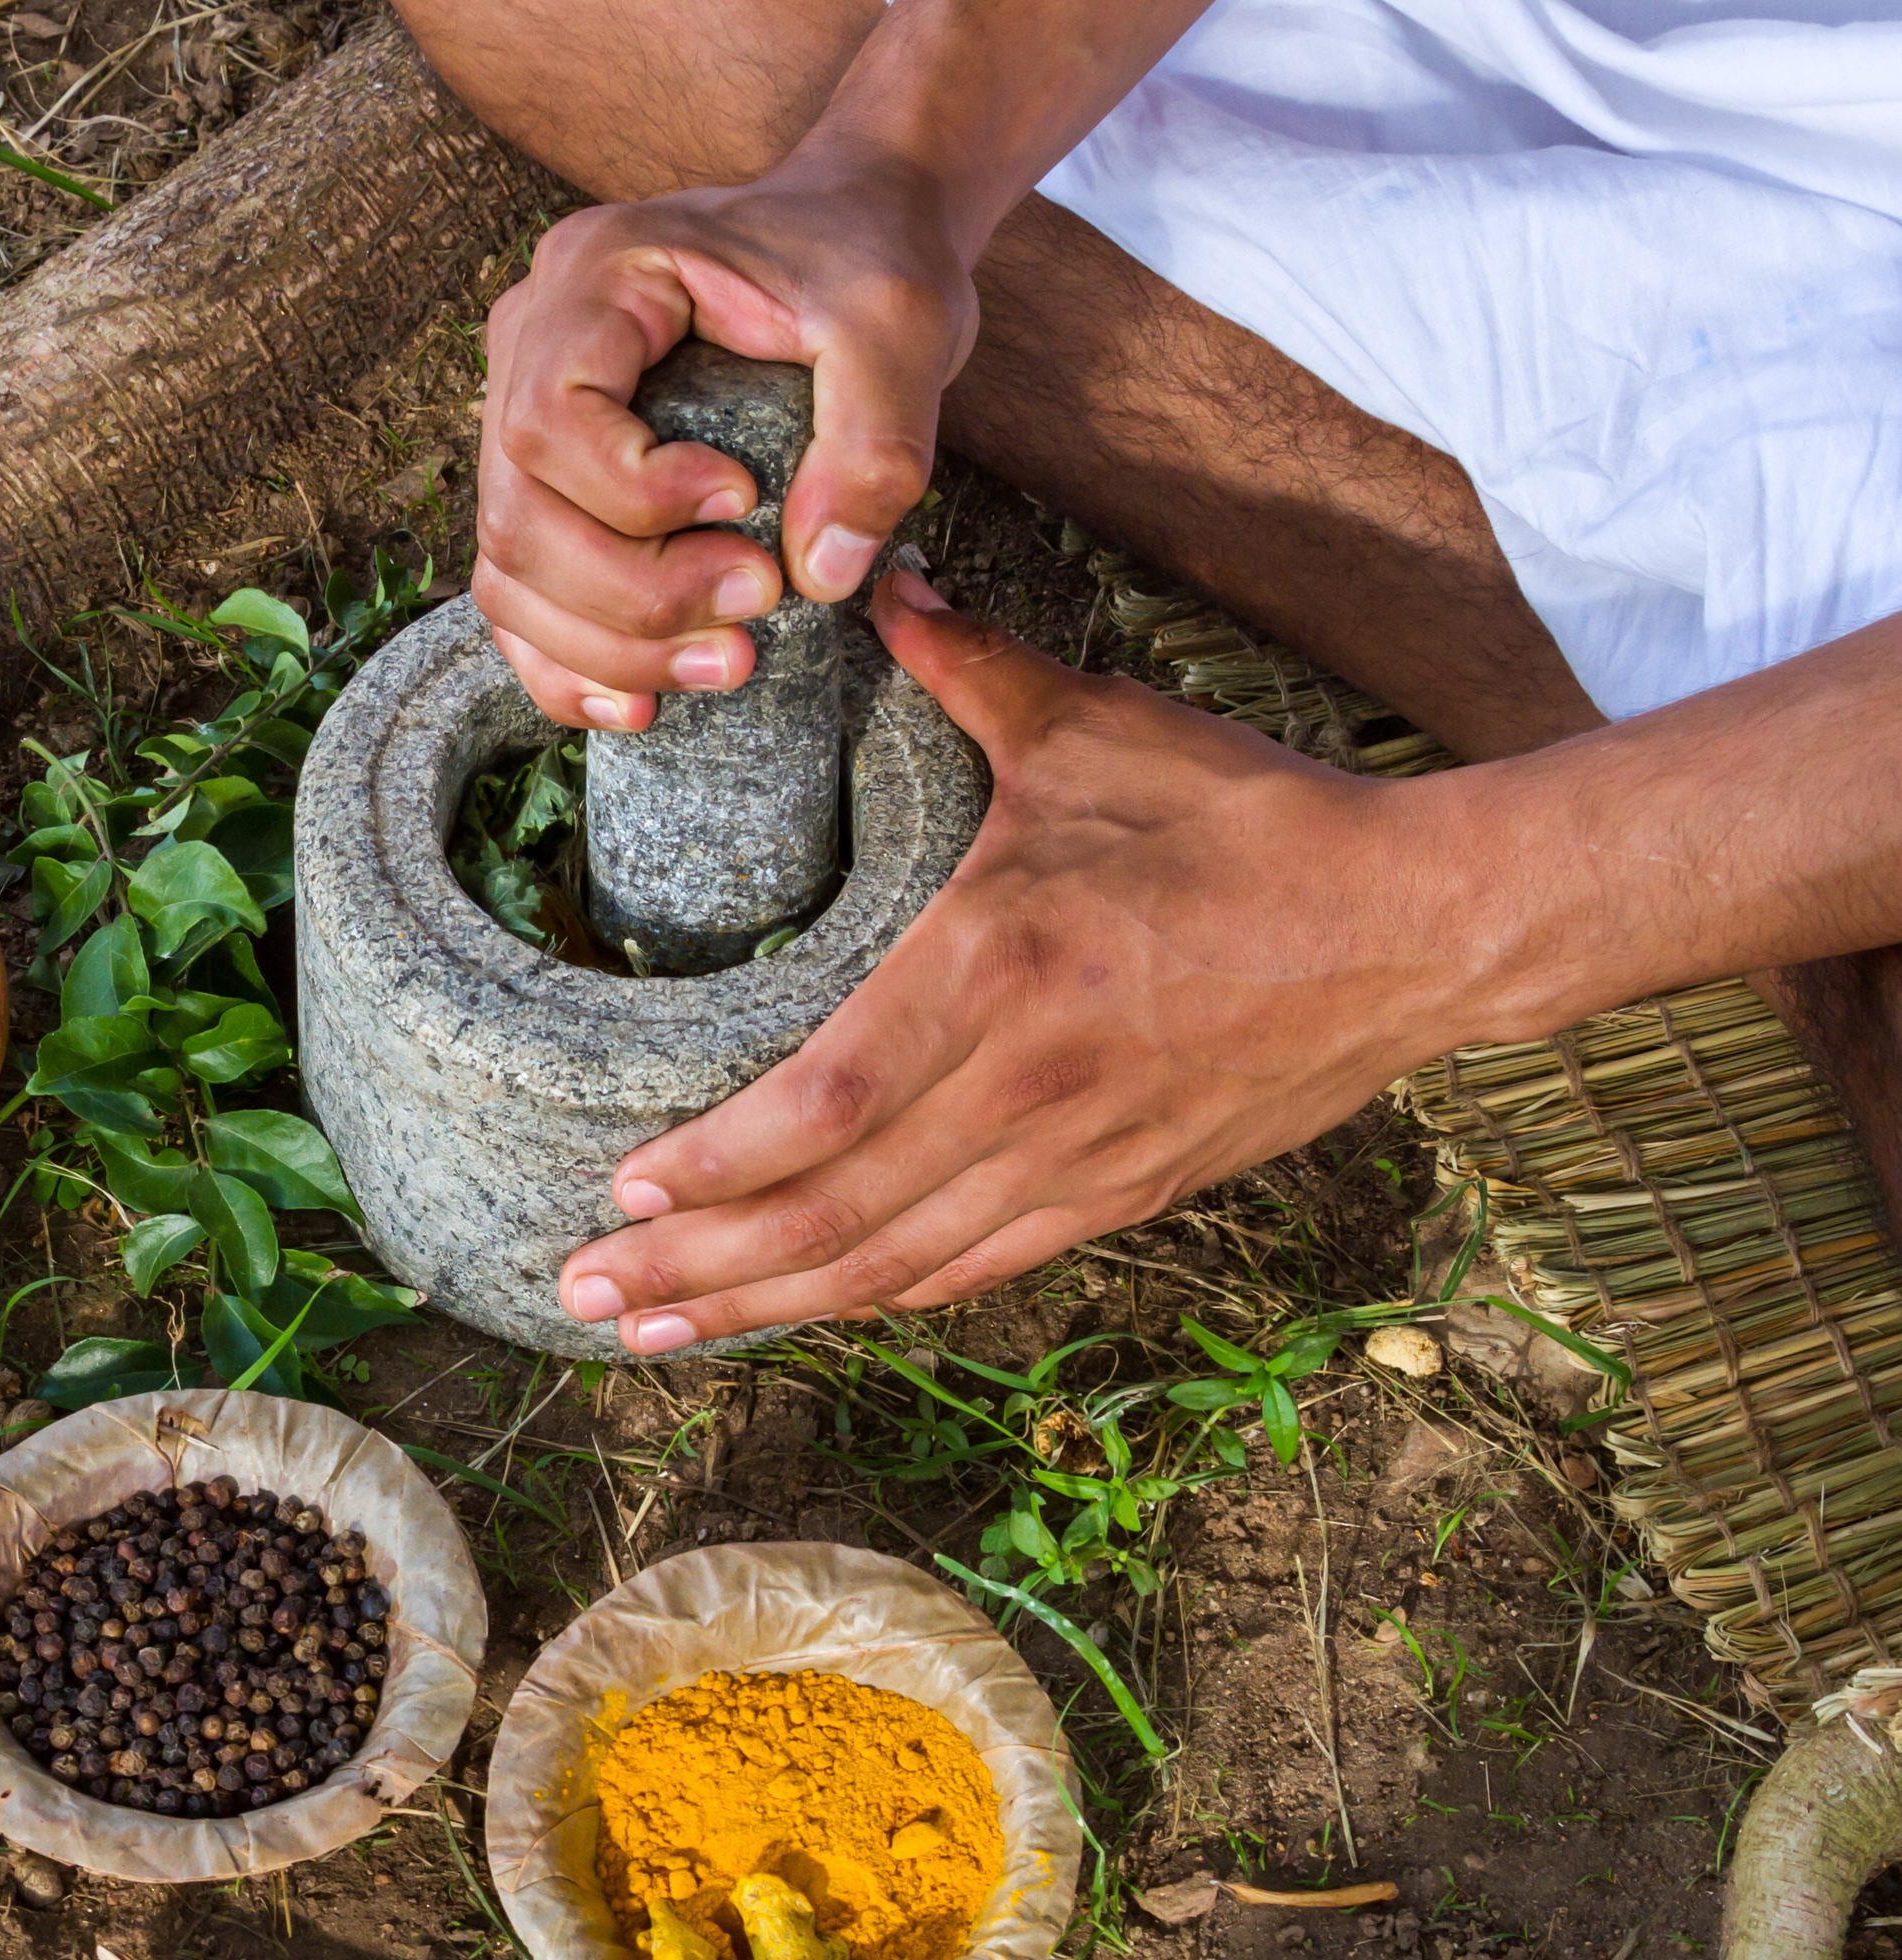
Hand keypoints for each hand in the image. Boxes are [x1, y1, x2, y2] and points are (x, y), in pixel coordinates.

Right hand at [475, 153, 975, 731]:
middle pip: (518, 516)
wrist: (853, 235)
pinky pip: (519, 598)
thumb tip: (819, 577)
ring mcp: (523, 419)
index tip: (747, 504)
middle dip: (634, 597)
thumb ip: (876, 442)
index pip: (547, 420)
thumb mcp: (900, 327)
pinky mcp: (551, 488)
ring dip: (608, 649)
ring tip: (729, 664)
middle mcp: (532, 341)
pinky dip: (570, 666)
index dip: (634, 496)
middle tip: (757, 609)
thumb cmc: (866, 261)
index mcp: (595, 274)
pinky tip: (643, 705)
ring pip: (509, 573)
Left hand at [557, 571, 1487, 1350]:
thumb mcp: (1100, 732)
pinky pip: (972, 1272)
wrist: (1420, 931)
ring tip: (652, 1330)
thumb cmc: (1255, 824)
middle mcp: (1029, 1091)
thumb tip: (875, 585)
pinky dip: (876, 1298)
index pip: (827, 1104)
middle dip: (696, 1269)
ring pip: (891, 1268)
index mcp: (1004, 969)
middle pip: (833, 1214)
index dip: (717, 1168)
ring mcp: (1078, 1163)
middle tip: (581, 1295)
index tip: (621, 1190)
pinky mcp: (1121, 1198)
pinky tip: (804, 1313)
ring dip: (763, 1308)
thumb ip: (969, 672)